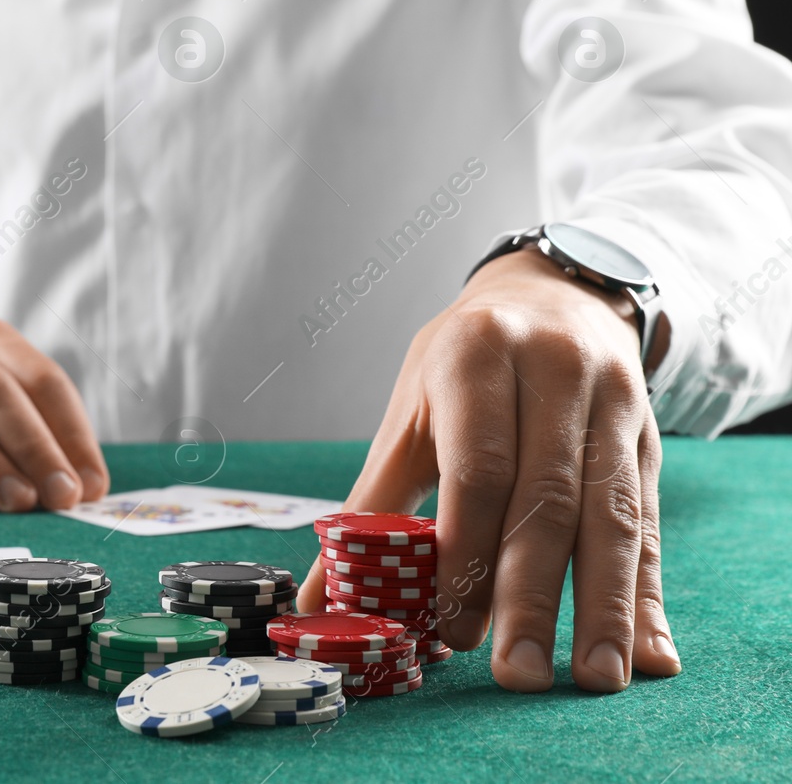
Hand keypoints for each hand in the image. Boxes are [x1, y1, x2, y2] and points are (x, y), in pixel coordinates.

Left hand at [295, 249, 681, 691]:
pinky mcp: (650, 436)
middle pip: (547, 498)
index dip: (465, 550)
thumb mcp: (412, 411)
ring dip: (604, 606)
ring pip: (610, 516)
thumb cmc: (463, 363)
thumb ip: (372, 502)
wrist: (552, 293)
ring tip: (594, 678)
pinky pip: (647, 523)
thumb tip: (321, 595)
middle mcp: (555, 371)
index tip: (451, 625)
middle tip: (516, 672)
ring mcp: (614, 401)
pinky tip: (648, 649)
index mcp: (479, 355)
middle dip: (530, 594)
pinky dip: (647, 593)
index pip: (479, 467)